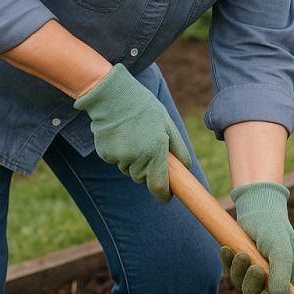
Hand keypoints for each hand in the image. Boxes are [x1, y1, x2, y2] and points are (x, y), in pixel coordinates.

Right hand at [73, 64, 191, 201]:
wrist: (113, 96)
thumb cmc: (145, 109)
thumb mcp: (167, 124)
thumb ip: (178, 148)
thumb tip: (187, 168)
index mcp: (156, 151)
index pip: (158, 186)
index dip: (163, 194)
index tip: (167, 196)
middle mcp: (137, 158)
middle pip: (143, 178)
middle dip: (148, 169)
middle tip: (149, 146)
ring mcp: (120, 158)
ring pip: (130, 170)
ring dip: (134, 160)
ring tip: (134, 135)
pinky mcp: (106, 155)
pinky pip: (117, 162)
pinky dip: (120, 154)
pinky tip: (121, 136)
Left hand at [221, 182, 293, 293]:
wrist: (257, 206)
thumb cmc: (272, 226)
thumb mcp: (279, 248)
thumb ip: (281, 273)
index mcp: (289, 279)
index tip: (260, 279)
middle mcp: (273, 280)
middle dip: (251, 283)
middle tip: (252, 264)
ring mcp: (256, 274)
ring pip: (242, 287)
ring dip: (238, 271)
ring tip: (239, 252)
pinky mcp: (241, 266)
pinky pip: (231, 273)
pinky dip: (228, 263)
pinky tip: (227, 250)